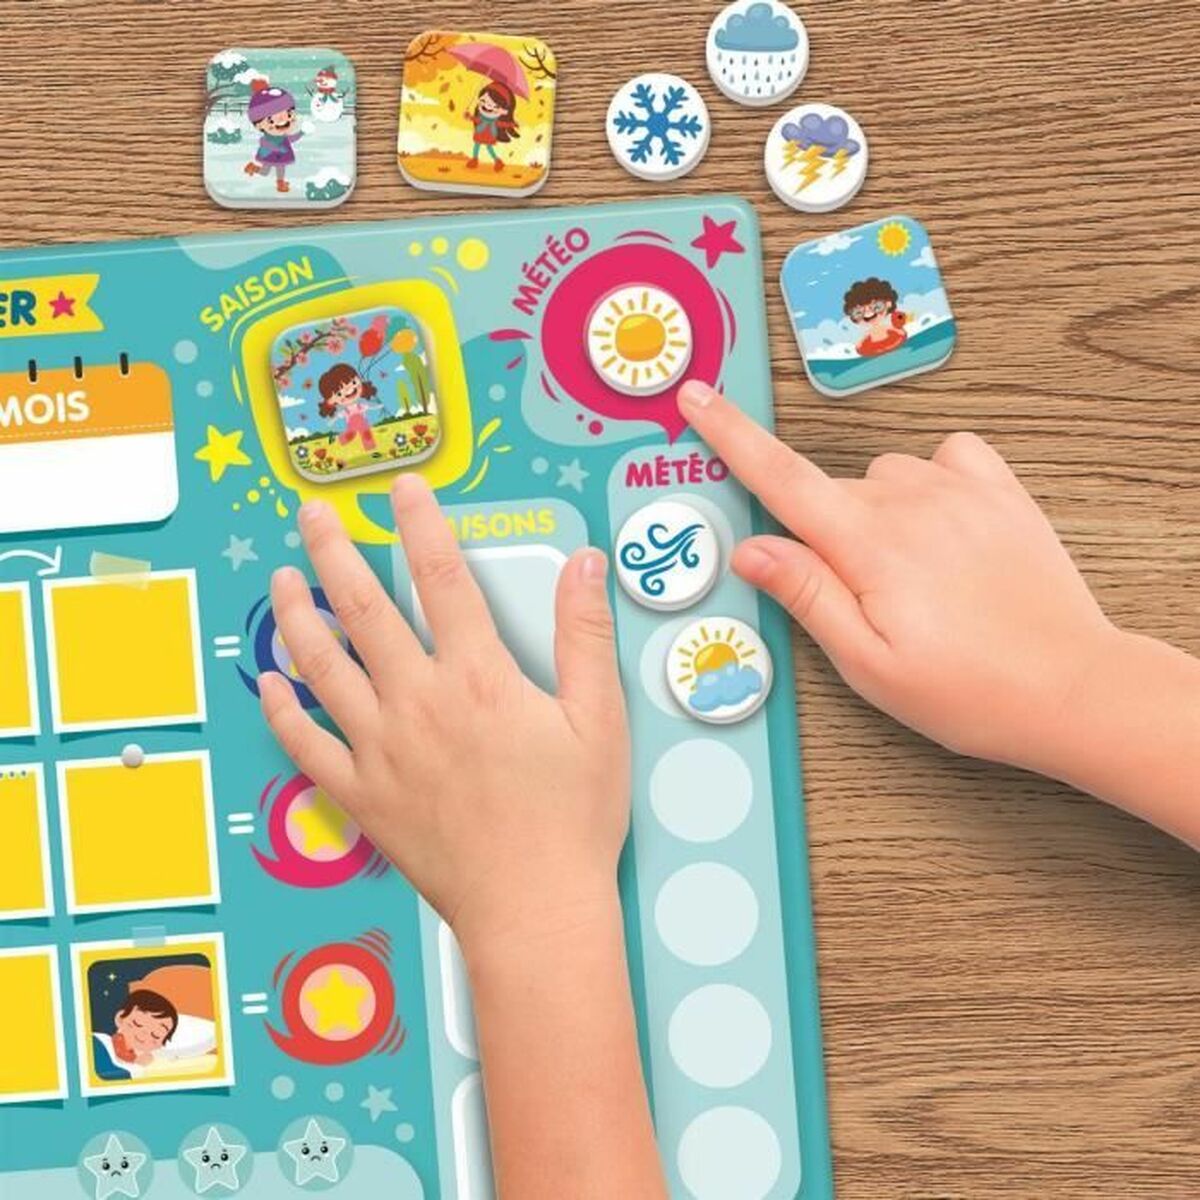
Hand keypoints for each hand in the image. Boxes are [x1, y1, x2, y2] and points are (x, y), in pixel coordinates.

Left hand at [258, 476, 629, 957]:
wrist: (533, 910)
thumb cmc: (571, 820)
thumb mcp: (599, 721)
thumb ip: (585, 635)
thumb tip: (584, 564)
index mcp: (479, 679)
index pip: (443, 578)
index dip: (421, 524)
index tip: (403, 489)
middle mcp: (419, 703)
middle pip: (365, 609)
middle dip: (334, 552)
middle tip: (313, 514)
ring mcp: (382, 750)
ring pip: (323, 666)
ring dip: (298, 616)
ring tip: (282, 580)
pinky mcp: (361, 795)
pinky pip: (307, 744)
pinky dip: (284, 710)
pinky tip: (272, 681)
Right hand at [678, 381, 1119, 771]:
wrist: (1074, 688)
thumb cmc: (970, 690)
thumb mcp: (868, 663)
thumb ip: (806, 595)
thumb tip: (750, 547)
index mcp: (870, 545)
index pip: (780, 477)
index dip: (730, 434)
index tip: (698, 396)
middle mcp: (913, 502)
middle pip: (830, 491)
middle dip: (823, 534)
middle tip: (862, 602)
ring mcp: (962, 490)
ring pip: (882, 476)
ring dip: (874, 513)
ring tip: (908, 578)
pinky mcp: (1000, 491)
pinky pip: (945, 457)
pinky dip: (928, 483)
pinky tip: (938, 526)